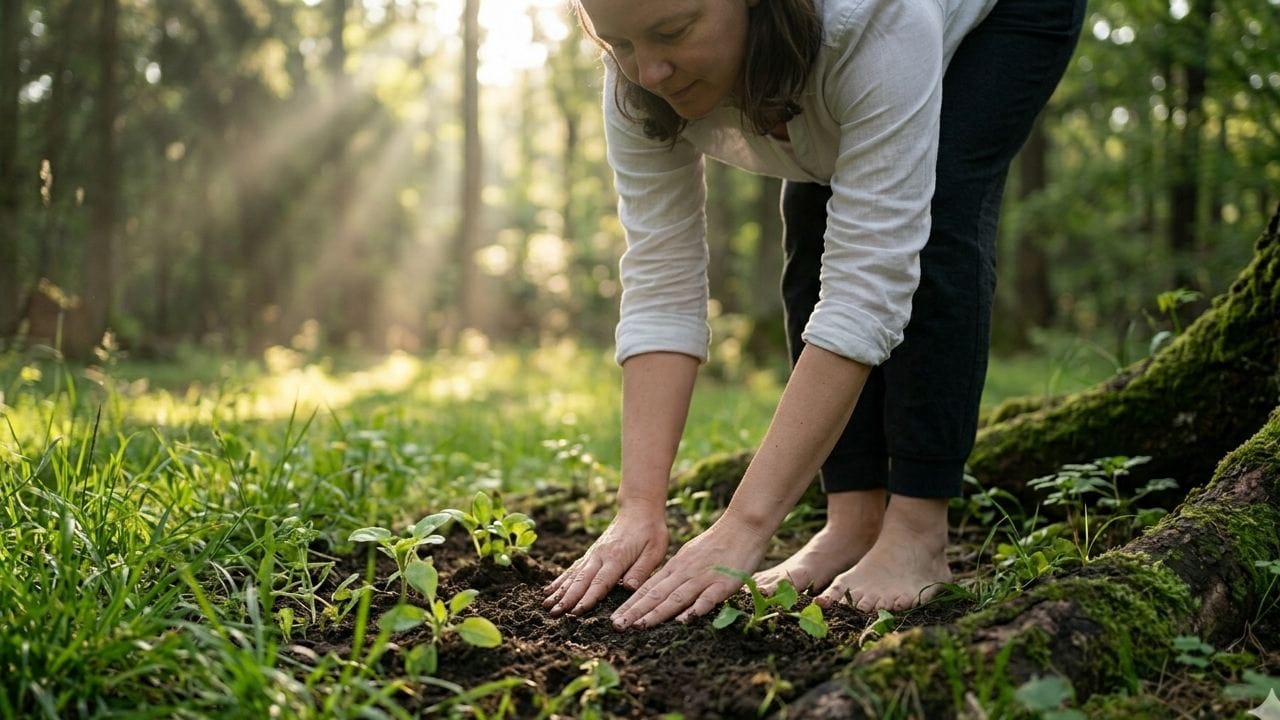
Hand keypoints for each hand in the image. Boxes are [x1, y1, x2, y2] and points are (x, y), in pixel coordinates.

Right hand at [542, 510, 667, 616]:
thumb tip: (629, 589)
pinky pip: (573, 568)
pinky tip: (550, 589)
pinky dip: (561, 579)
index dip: (588, 598)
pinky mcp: (591, 553)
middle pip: (581, 580)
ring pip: (573, 575)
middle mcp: (600, 555)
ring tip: (545, 605)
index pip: (600, 582)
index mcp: (617, 557)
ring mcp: (593, 554)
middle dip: (567, 598)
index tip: (575, 612)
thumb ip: (642, 570)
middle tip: (553, 614)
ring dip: (560, 591)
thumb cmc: (650, 531)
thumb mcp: (655, 550)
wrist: (639, 508)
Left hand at [610, 512, 769, 629]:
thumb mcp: (690, 555)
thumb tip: (661, 589)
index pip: (649, 588)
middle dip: (636, 612)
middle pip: (657, 594)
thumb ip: (677, 573)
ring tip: (639, 626)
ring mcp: (703, 578)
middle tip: (617, 626)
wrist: (743, 526)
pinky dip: (695, 609)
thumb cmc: (718, 543)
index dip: (631, 604)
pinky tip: (683, 621)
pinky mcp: (724, 583)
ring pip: (676, 597)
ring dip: (657, 613)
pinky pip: (707, 598)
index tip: (614, 618)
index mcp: (676, 567)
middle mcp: (685, 573)